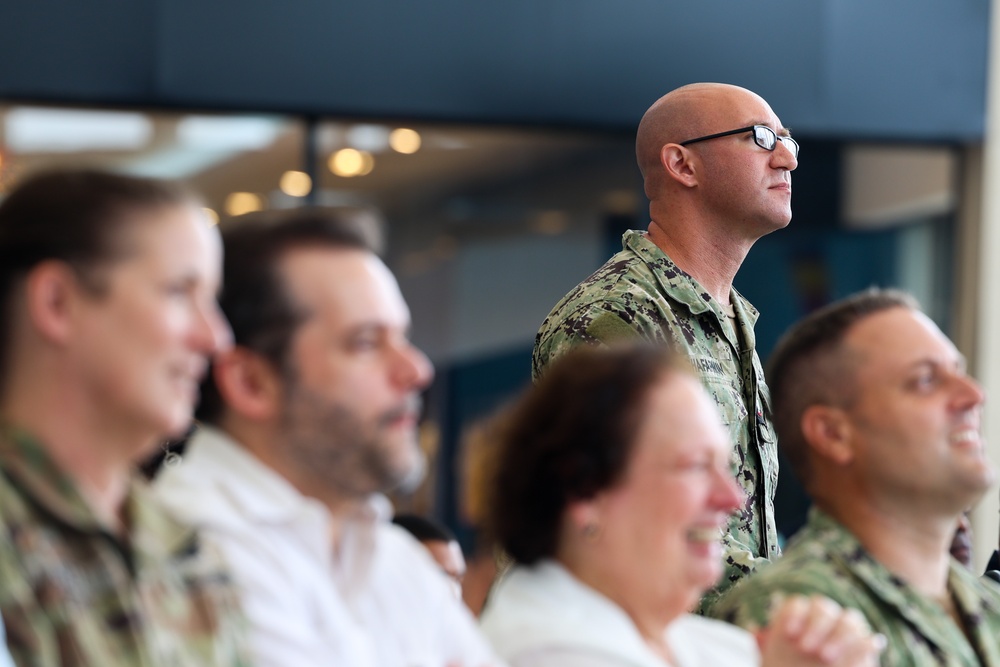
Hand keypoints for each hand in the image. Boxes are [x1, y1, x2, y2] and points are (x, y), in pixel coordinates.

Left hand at [758, 594, 884, 666]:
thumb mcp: (772, 660)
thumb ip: (766, 645)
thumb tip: (754, 630)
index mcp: (798, 620)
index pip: (797, 604)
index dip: (794, 615)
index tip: (789, 634)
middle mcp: (821, 621)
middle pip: (823, 607)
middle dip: (816, 625)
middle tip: (807, 649)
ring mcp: (844, 633)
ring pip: (849, 619)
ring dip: (839, 635)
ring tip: (826, 657)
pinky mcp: (864, 648)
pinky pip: (870, 639)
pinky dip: (868, 642)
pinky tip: (871, 645)